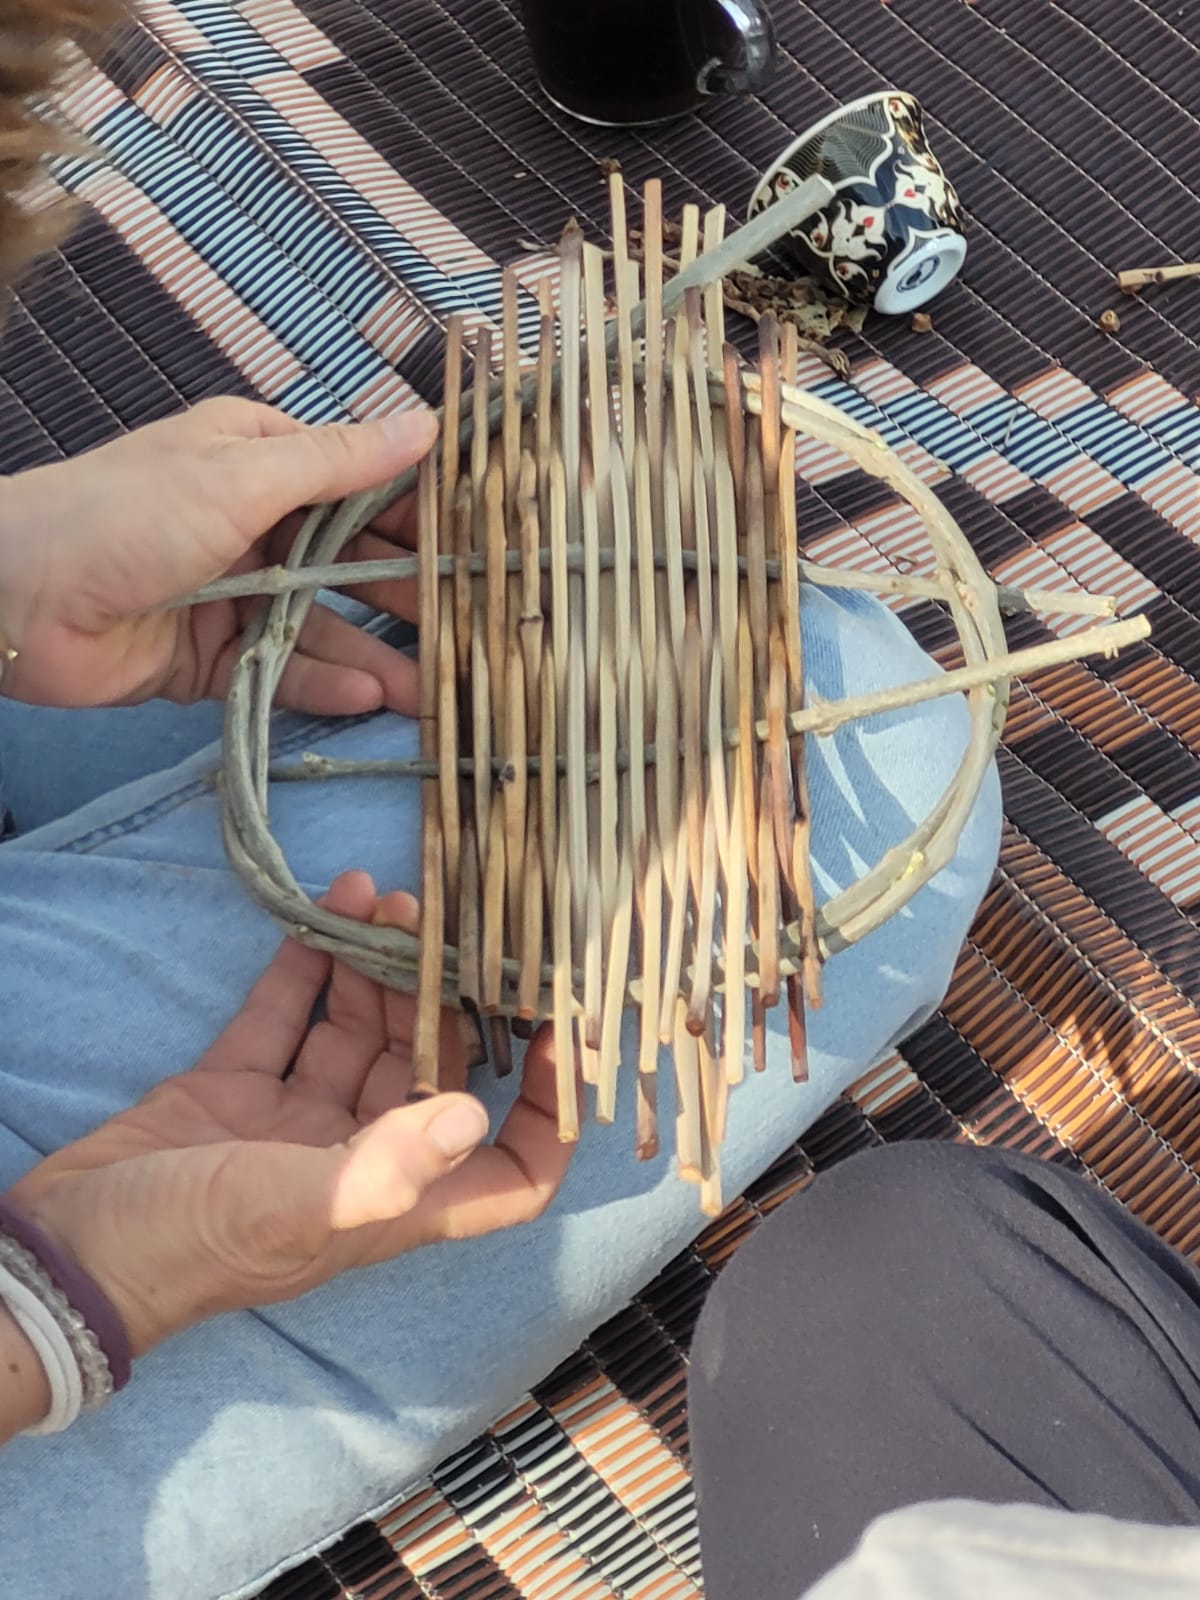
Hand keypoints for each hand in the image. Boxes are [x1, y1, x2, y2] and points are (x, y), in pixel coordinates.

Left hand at [0, 398, 435, 710]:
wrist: (17, 598)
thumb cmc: (126, 513)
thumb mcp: (241, 475)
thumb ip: (338, 463)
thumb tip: (427, 425)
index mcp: (261, 459)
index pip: (363, 484)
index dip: (425, 513)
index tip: (489, 542)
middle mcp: (255, 523)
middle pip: (352, 562)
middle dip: (410, 594)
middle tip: (476, 628)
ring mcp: (237, 593)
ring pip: (323, 626)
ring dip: (375, 654)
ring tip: (433, 690)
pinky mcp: (214, 657)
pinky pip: (281, 670)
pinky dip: (322, 683)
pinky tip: (369, 699)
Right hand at [4, 873, 571, 1357]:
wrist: (61, 1253)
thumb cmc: (182, 1249)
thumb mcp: (289, 1209)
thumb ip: (385, 1168)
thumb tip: (474, 1113)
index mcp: (394, 1202)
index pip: (511, 1174)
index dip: (547, 1114)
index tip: (557, 1034)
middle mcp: (358, 1159)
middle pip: (433, 1072)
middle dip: (445, 996)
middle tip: (444, 919)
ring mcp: (295, 1122)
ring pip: (363, 1033)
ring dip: (379, 967)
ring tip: (384, 896)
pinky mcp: (236, 1088)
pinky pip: (291, 1018)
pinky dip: (311, 968)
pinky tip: (330, 910)